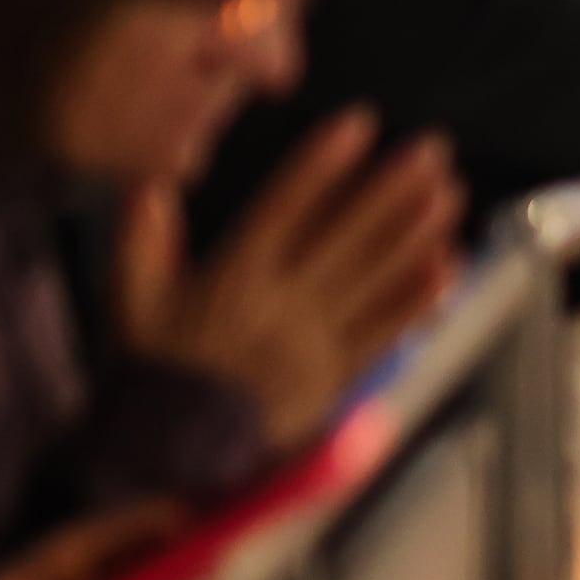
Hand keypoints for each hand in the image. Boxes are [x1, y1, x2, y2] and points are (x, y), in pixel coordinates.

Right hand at [113, 109, 460, 444]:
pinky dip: (416, 302)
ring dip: (415, 235)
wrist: (169, 453)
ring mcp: (313, 343)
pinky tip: (447, 269)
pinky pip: (383, 333)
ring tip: (449, 195)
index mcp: (233, 279)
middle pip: (346, 238)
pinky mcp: (334, 377)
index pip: (284, 209)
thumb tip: (147, 179)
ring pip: (373, 280)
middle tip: (431, 150)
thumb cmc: (152, 371)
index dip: (322, 165)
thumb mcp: (130, 300)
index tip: (358, 125)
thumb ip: (140, 237)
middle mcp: (280, 306)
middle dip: (391, 190)